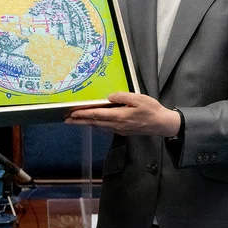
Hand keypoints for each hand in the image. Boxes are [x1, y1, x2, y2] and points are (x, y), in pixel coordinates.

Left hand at [65, 92, 180, 136]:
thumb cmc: (151, 110)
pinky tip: (92, 123)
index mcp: (119, 116)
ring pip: (98, 126)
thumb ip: (122, 97)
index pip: (97, 115)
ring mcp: (119, 129)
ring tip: (75, 121)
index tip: (72, 113)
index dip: (83, 114)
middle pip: (94, 122)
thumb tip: (109, 97)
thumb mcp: (138, 98)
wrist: (161, 124)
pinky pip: (105, 128)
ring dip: (86, 123)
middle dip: (79, 121)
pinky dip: (95, 125)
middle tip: (66, 120)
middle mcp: (117, 125)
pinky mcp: (122, 131)